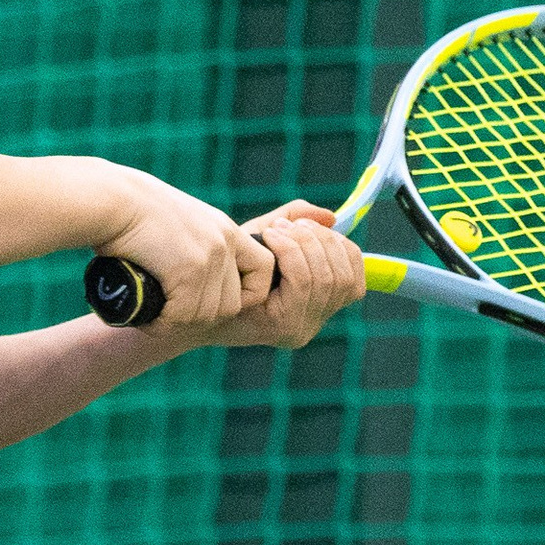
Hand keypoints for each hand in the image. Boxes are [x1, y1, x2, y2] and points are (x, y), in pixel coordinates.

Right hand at [101, 174, 277, 332]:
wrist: (113, 200)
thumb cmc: (131, 211)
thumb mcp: (177, 224)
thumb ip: (193, 245)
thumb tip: (183, 279)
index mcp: (226, 230)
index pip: (264, 270)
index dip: (247, 294)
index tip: (215, 298)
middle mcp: (224, 243)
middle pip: (232, 304)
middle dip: (202, 315)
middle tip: (171, 313)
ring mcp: (209, 257)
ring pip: (206, 315)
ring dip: (179, 323)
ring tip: (155, 317)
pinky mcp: (188, 269)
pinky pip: (182, 315)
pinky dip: (163, 323)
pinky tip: (148, 318)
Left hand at [218, 200, 367, 349]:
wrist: (189, 300)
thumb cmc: (226, 269)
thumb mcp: (266, 241)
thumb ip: (298, 224)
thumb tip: (331, 216)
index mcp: (315, 308)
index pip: (355, 278)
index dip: (339, 245)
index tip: (305, 226)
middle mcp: (312, 324)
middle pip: (342, 276)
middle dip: (318, 241)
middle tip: (285, 225)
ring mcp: (299, 328)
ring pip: (325, 277)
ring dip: (303, 244)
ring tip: (275, 230)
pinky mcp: (283, 326)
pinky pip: (303, 281)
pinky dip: (291, 252)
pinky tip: (270, 240)